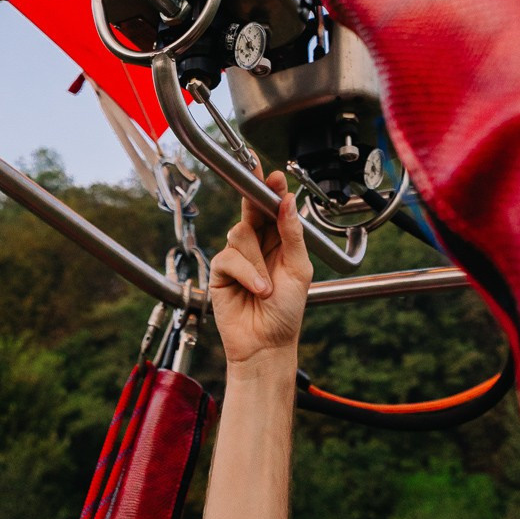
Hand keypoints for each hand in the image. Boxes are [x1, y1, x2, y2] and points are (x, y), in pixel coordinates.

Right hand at [209, 169, 312, 372]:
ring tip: (267, 287)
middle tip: (259, 180)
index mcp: (279, 240)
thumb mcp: (299, 269)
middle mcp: (257, 244)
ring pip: (241, 233)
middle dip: (254, 195)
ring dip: (257, 261)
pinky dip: (246, 273)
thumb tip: (288, 201)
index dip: (271, 189)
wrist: (266, 344)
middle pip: (251, 209)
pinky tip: (257, 289)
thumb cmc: (286, 311)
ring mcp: (238, 256)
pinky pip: (229, 257)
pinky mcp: (221, 270)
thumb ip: (293, 234)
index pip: (273, 207)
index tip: (274, 174)